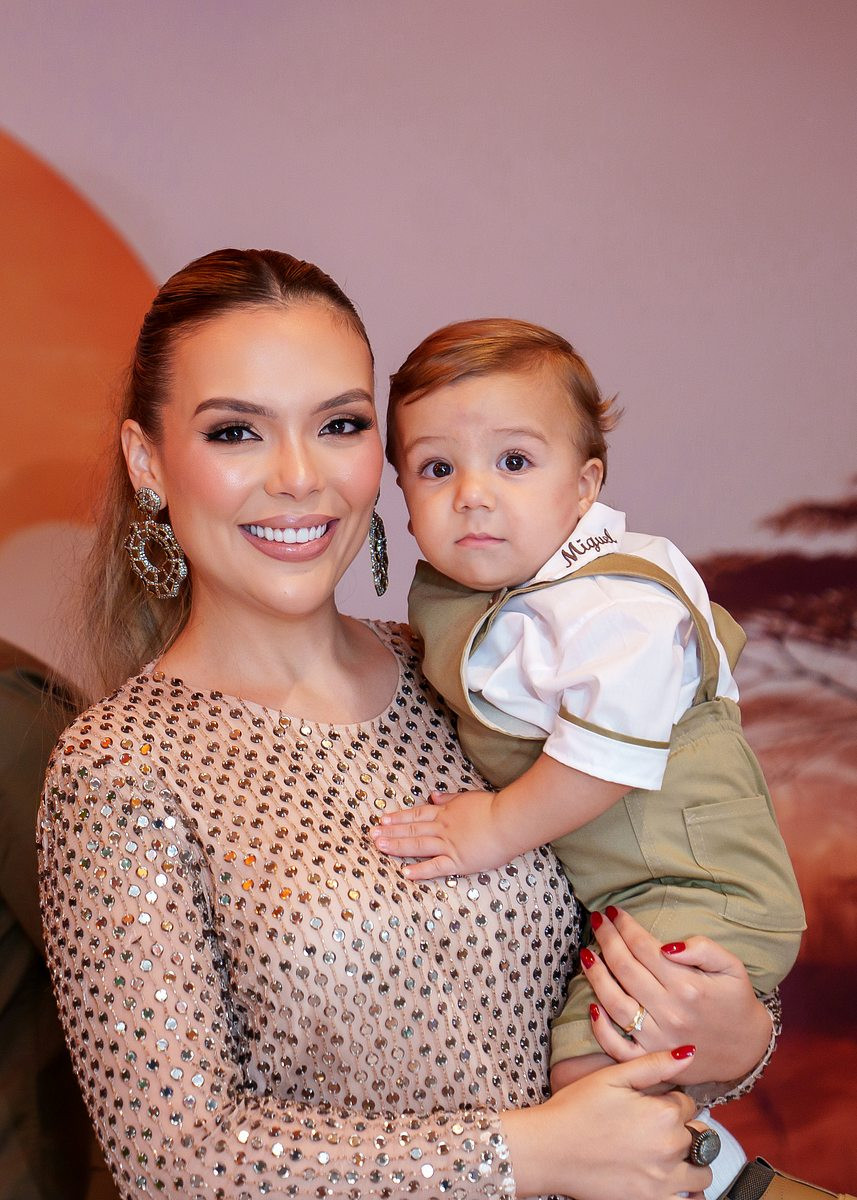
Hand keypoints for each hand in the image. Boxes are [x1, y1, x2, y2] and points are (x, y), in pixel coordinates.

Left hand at [370, 789, 514, 879]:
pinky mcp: (458, 862)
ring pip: (418, 845)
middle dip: (390, 832)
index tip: (382, 819)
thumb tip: (433, 797)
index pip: (416, 814)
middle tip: (372, 835)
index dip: (398, 817)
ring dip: (397, 846)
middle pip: (412, 829)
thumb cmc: (493, 807)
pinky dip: (420, 870)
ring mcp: (449, 845)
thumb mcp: (468, 797)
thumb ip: (449, 798)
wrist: (509, 821)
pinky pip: (435, 867)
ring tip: (379, 847)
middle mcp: (443, 827)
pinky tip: (405, 873)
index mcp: (446, 812)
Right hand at [503, 1047, 710, 1199]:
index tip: (652, 1103)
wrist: (548, 1149)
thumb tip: (689, 1053)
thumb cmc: (575, 1109)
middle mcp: (670, 1148)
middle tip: (652, 1127)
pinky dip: (685, 1192)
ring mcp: (663, 1180)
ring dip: (690, 1162)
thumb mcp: (612, 1076)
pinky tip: (666, 1179)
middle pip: (698, 1136)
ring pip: (701, 1173)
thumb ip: (654, 1065)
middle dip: (682, 1129)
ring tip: (663, 1154)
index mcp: (664, 1113)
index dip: (672, 1100)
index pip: (688, 1104)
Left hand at [578, 906, 772, 1085]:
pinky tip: (591, 1005)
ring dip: (596, 976)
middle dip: (607, 939)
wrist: (747, 1049)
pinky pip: (618, 1046)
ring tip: (586, 954)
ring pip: (615, 1003)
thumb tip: (667, 945)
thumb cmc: (736, 1001)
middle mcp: (669, 1012)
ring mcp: (657, 1039)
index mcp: (688, 986)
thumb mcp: (732, 966)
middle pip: (625, 969)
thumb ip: (703, 948)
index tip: (614, 912)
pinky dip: (600, 1029)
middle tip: (598, 921)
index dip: (626, 927)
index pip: (644, 948)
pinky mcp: (651, 1059)